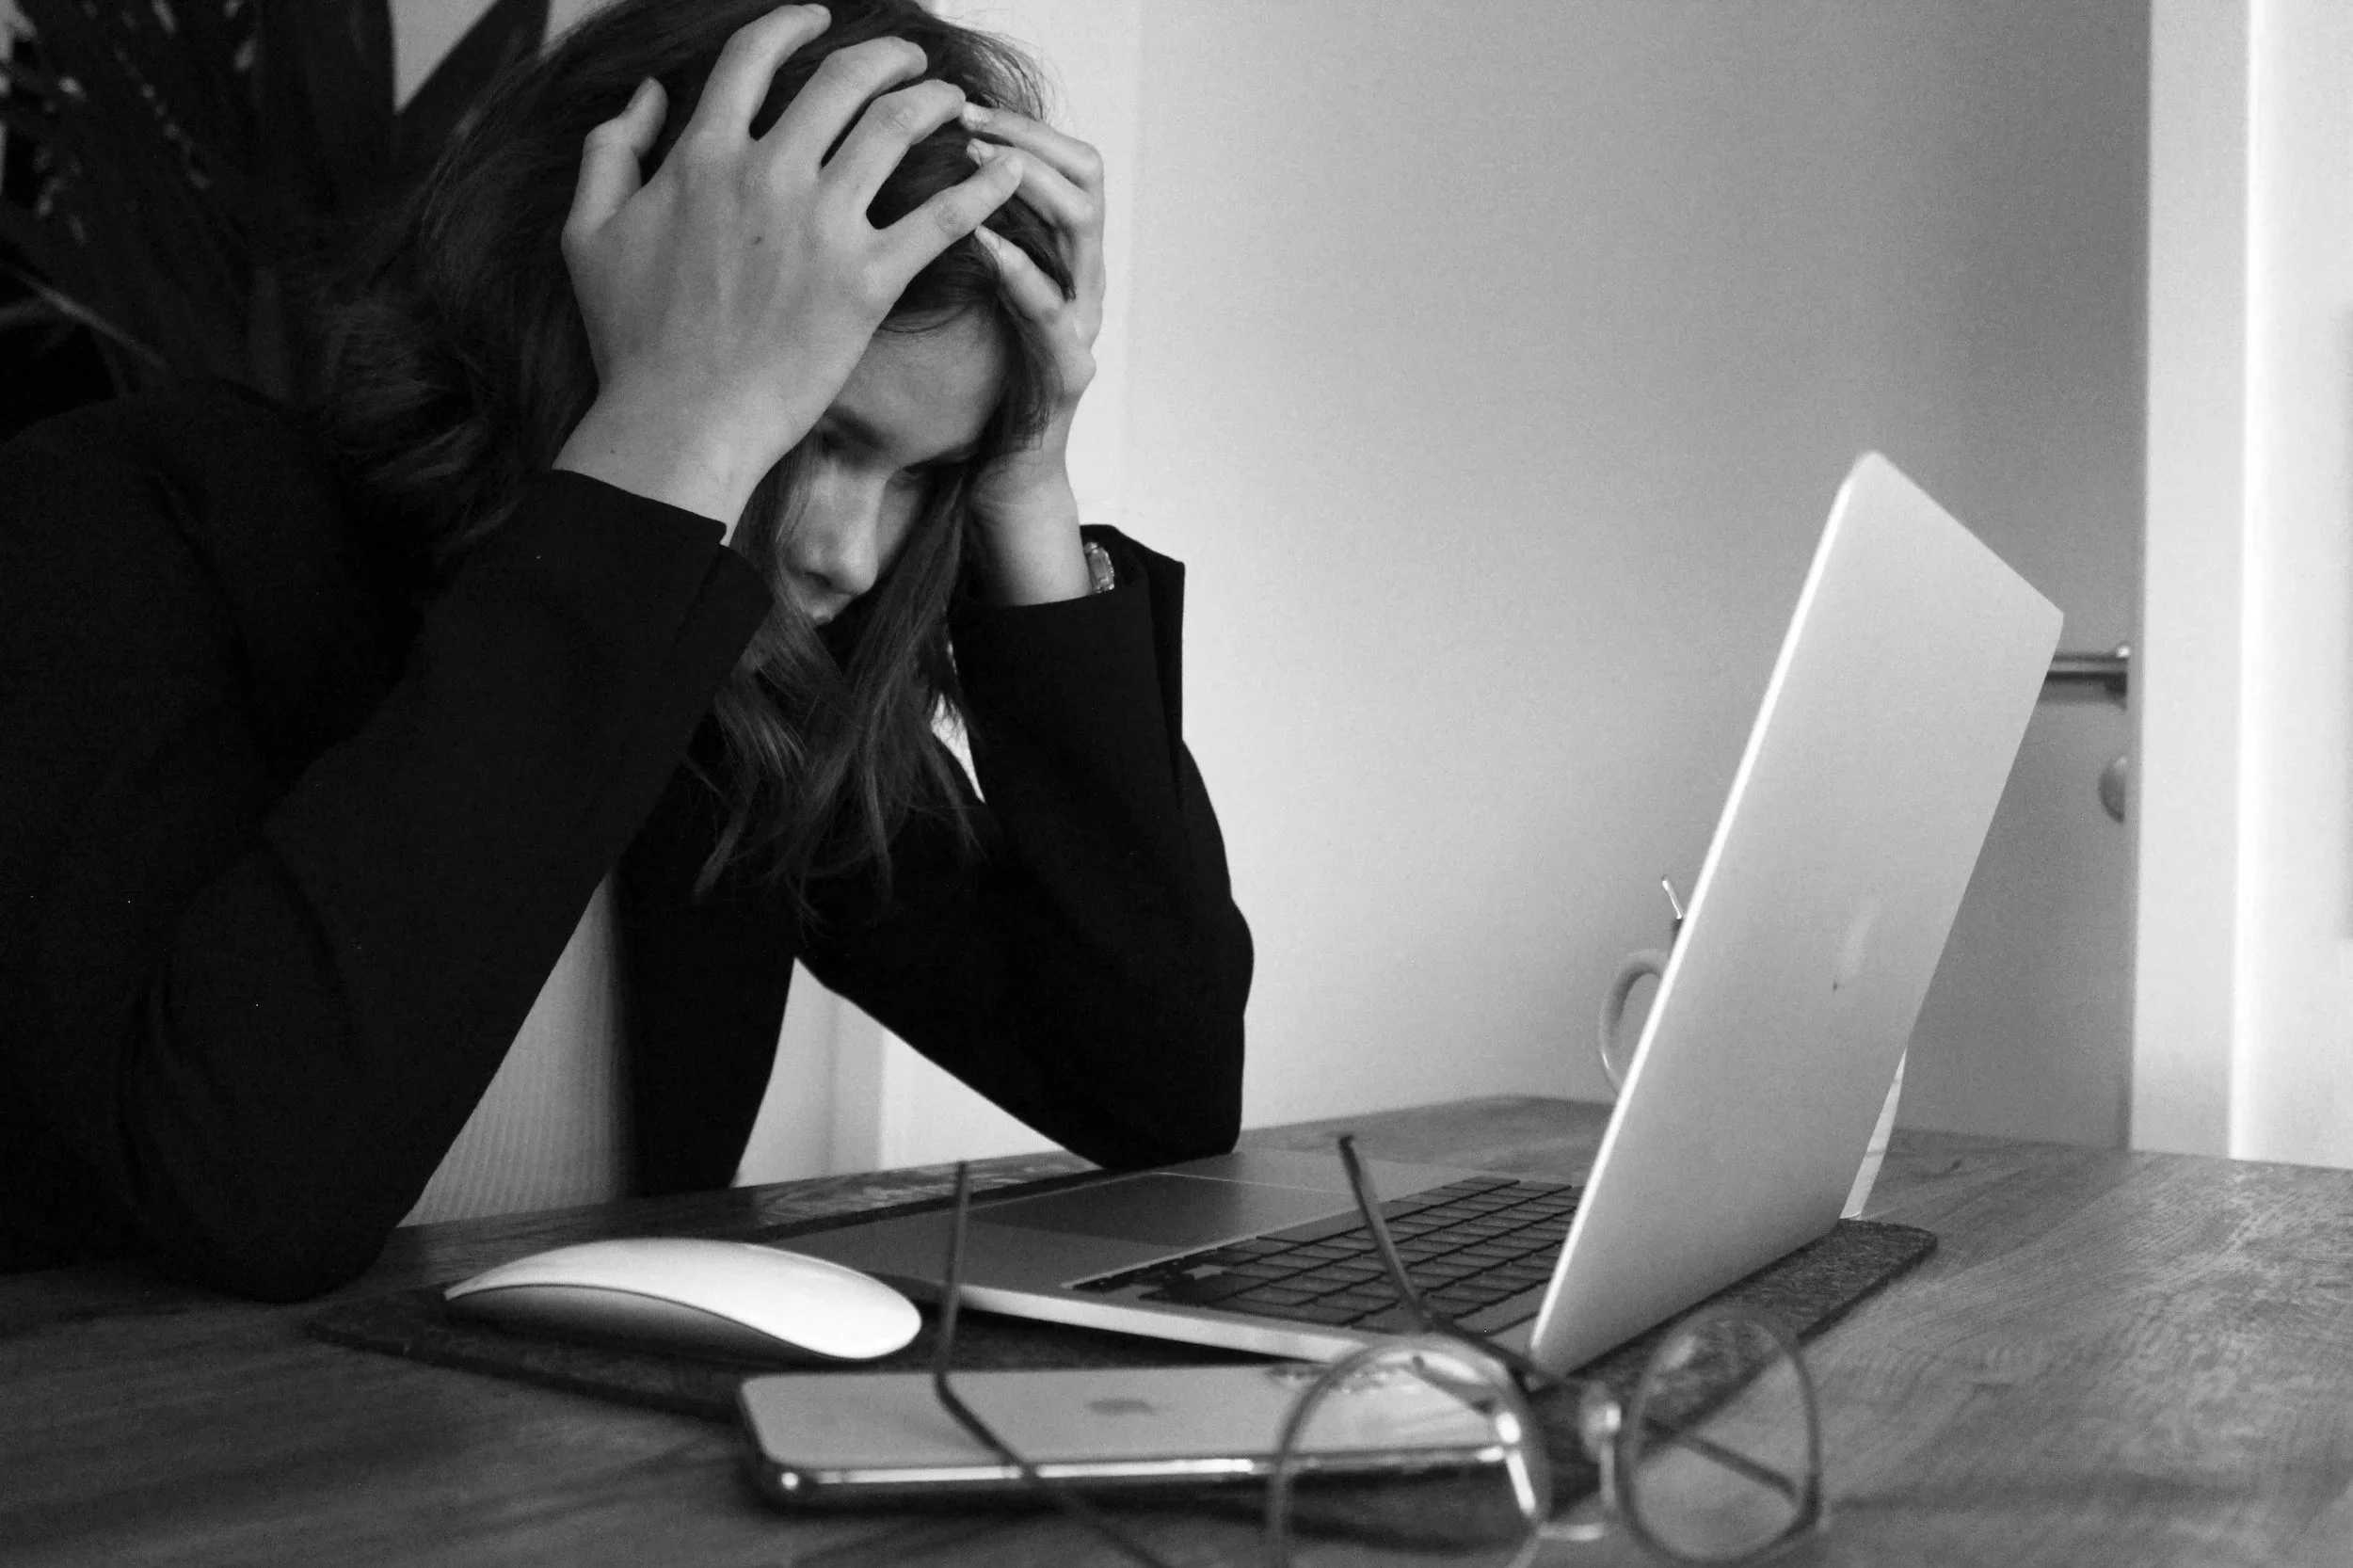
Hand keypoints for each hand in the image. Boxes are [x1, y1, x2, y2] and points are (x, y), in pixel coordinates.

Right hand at [553, 5, 1027, 532]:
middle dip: (886, 56)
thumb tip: (647, 94)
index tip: (818, 19)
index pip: (754, 56)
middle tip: (910, 59)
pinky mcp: (868, 282)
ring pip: (897, 128)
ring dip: (936, 101)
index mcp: (702, 155)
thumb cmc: (631, 339)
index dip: (791, 24)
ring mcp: (822, 226)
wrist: (679, 421)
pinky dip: (983, 187)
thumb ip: (611, 150)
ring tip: (956, 101)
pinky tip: (1010, 169)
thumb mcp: (588, 233)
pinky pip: (942, 218)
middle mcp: (767, 174)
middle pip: (842, 79)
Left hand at [957, 102, 1107, 603]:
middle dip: (1026, 139)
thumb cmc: (972, 388)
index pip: (1067, 161)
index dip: (1022, 127)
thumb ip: (951, 241)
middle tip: (967, 121)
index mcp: (1060, 256)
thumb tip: (894, 174)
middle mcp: (1083, 281)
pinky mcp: (1069, 372)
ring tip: (973, 164)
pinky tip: (982, 242)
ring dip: (1027, 185)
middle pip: (1086, 177)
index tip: (961, 108)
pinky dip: (1019, 270)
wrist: (999, 480)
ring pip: (1082, 228)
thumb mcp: (960, 298)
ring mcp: (1083, 324)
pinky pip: (1052, 309)